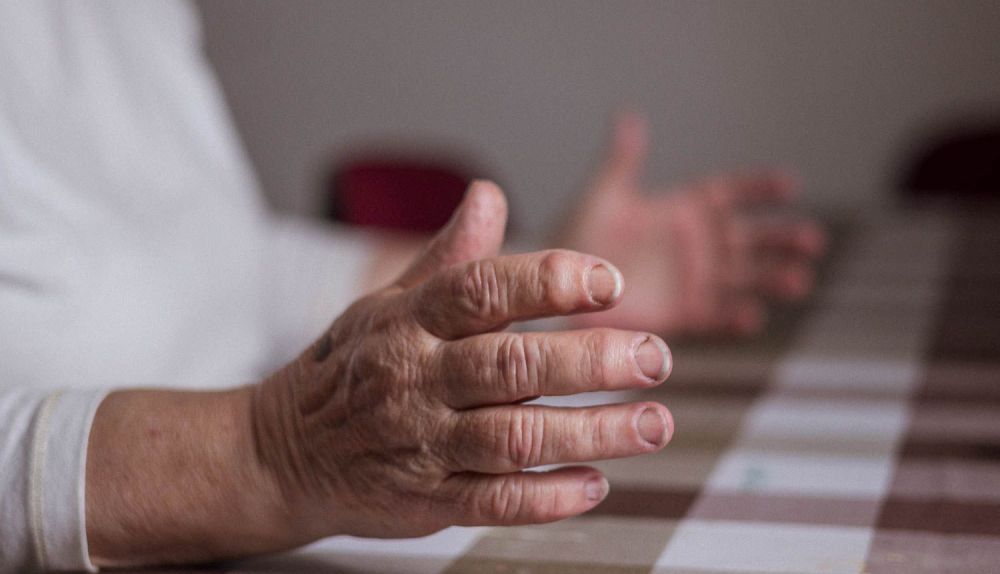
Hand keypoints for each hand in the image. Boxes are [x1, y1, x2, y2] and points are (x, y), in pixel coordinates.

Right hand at [251, 181, 673, 541]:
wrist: (282, 451)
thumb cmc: (351, 368)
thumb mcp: (388, 302)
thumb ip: (448, 257)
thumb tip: (489, 194)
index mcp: (411, 319)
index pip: (483, 289)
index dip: (550, 282)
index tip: (609, 282)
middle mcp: (418, 378)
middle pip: (512, 365)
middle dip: (593, 360)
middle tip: (656, 356)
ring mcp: (422, 441)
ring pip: (516, 437)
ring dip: (593, 433)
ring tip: (654, 423)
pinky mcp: (427, 498)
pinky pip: (494, 500)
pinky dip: (548, 496)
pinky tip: (595, 484)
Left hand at [560, 112, 825, 335]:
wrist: (555, 287)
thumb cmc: (575, 237)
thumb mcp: (602, 195)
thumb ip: (623, 160)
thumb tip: (629, 117)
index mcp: (681, 210)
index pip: (730, 194)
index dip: (759, 188)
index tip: (790, 184)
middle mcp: (694, 244)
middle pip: (749, 239)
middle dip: (781, 238)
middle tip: (810, 240)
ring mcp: (690, 280)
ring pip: (742, 278)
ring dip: (770, 278)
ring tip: (796, 280)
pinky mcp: (679, 314)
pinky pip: (713, 316)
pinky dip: (733, 318)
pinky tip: (751, 317)